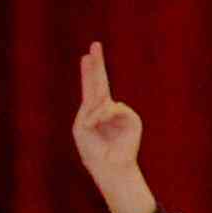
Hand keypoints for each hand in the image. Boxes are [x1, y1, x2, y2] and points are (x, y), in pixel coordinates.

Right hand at [68, 43, 153, 212]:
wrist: (115, 165)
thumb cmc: (126, 144)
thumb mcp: (131, 121)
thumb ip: (120, 108)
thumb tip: (102, 106)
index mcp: (106, 107)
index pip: (100, 84)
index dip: (97, 68)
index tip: (92, 51)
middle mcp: (94, 110)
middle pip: (93, 84)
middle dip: (94, 66)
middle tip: (94, 47)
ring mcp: (85, 117)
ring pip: (96, 99)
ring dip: (104, 107)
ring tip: (103, 120)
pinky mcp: (80, 127)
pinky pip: (96, 113)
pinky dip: (102, 116)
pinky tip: (98, 125)